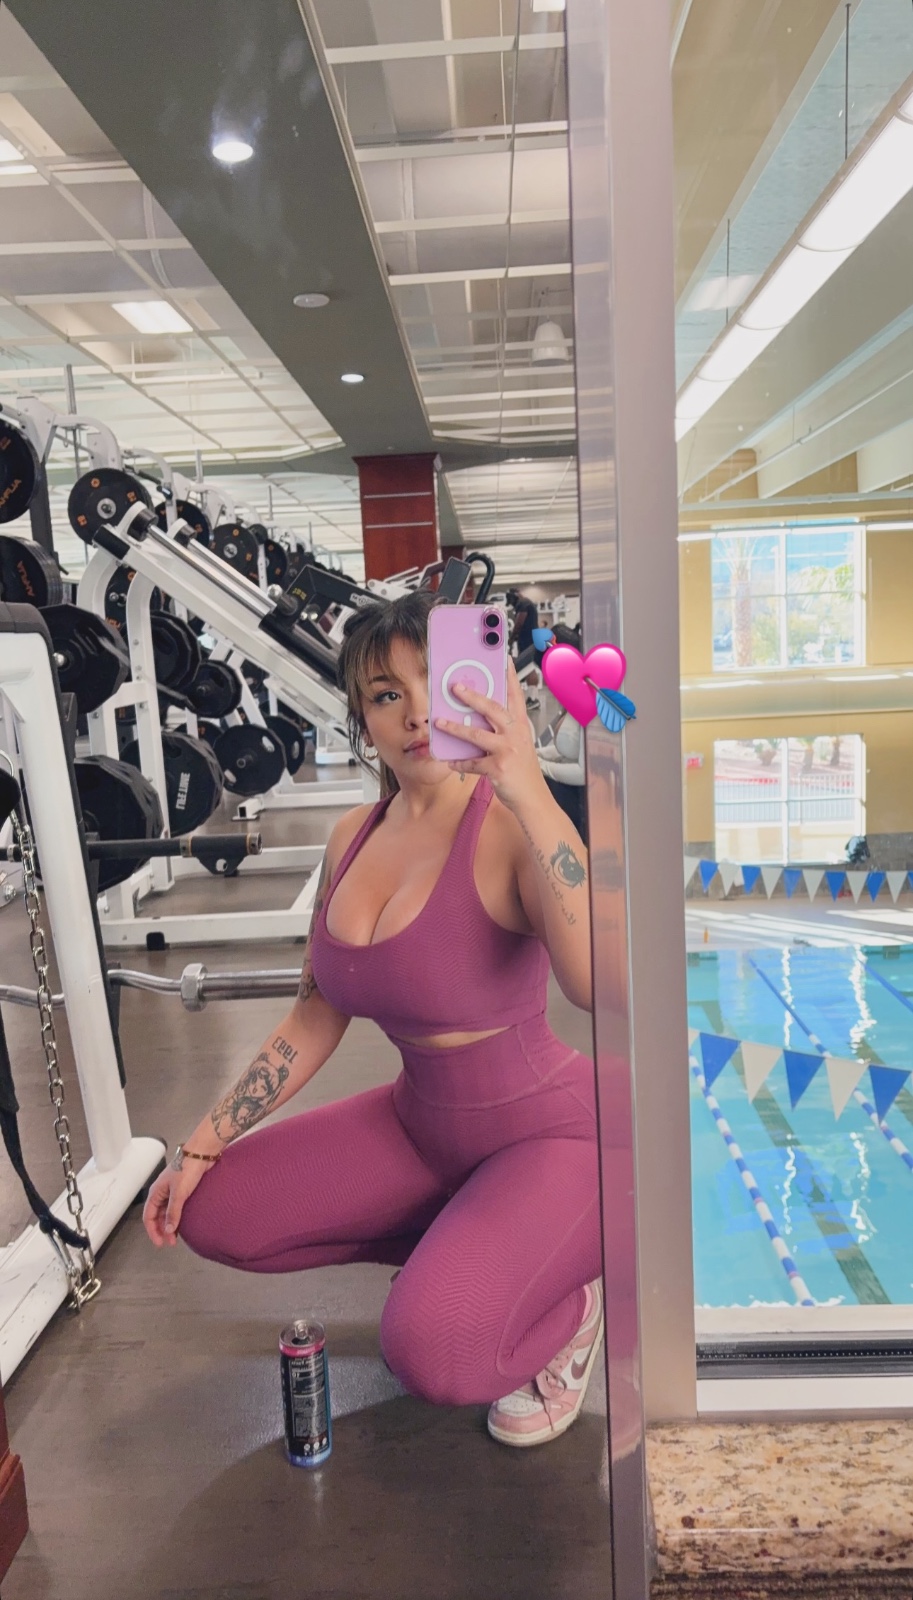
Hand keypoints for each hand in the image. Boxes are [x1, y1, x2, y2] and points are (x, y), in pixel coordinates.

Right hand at [143, 1158, 209, 1247]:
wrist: (202, 1154)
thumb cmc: (187, 1168)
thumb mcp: (179, 1193)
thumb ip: (173, 1212)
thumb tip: (168, 1230)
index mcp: (156, 1192)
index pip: (148, 1216)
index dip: (152, 1231)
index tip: (160, 1242)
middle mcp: (162, 1193)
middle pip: (158, 1216)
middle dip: (162, 1230)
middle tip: (170, 1242)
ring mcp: (172, 1191)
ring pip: (167, 1213)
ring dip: (170, 1225)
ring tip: (176, 1236)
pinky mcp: (183, 1190)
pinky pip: (177, 1208)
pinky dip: (178, 1217)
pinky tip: (183, 1223)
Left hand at [434, 658, 546, 813]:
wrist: (534, 799)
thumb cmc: (525, 772)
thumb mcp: (519, 745)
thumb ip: (503, 731)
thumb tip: (477, 719)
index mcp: (521, 726)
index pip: (515, 696)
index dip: (509, 676)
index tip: (502, 658)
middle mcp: (515, 735)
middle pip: (492, 709)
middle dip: (472, 697)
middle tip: (455, 687)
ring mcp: (507, 751)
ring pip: (476, 734)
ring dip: (454, 728)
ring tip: (439, 722)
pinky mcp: (497, 768)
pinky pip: (472, 763)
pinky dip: (458, 763)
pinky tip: (448, 761)